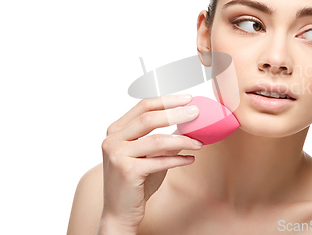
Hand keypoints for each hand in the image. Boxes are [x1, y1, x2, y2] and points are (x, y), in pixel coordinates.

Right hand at [98, 94, 201, 233]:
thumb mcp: (148, 154)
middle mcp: (112, 140)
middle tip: (196, 112)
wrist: (120, 212)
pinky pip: (159, 161)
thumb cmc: (136, 181)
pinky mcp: (127, 171)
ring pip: (156, 140)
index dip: (167, 100)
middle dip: (176, 113)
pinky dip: (178, 159)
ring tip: (199, 142)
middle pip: (148, 118)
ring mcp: (117, 155)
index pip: (143, 106)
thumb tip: (189, 122)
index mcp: (116, 130)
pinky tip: (190, 158)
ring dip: (182, 140)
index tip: (188, 99)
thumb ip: (162, 138)